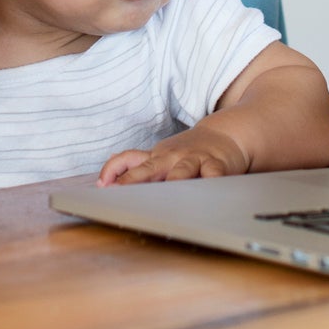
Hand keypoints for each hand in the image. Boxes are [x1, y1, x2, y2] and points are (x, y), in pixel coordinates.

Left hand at [98, 124, 249, 185]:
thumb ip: (140, 163)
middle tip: (119, 193)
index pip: (128, 159)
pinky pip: (213, 174)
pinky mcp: (217, 164)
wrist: (227, 132)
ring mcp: (194, 159)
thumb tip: (109, 166)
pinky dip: (209, 182)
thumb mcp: (163, 154)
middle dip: (133, 181)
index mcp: (157, 157)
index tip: (102, 185)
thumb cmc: (190, 151)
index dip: (113, 170)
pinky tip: (207, 195)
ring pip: (181, 171)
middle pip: (149, 168)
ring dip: (173, 181)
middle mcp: (172, 157)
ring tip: (165, 196)